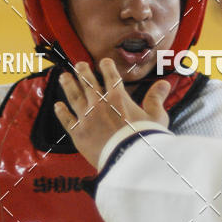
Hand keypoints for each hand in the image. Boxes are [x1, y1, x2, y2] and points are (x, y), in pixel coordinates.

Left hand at [55, 58, 170, 167]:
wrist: (129, 159)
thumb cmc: (145, 139)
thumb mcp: (156, 117)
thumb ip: (156, 98)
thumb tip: (164, 83)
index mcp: (118, 97)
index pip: (110, 75)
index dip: (106, 66)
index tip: (104, 62)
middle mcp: (99, 103)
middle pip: (88, 82)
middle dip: (82, 71)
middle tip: (79, 65)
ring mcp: (86, 117)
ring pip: (74, 96)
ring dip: (68, 84)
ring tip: (63, 77)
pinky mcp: (77, 132)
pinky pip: (66, 119)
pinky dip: (61, 111)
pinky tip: (57, 105)